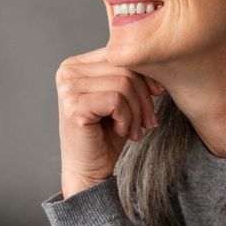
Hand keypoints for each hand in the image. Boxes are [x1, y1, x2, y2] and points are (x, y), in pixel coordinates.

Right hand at [54, 47, 165, 197]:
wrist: (90, 170)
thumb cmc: (107, 135)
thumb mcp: (122, 98)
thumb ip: (129, 74)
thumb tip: (155, 58)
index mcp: (77, 64)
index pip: (121, 55)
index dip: (145, 75)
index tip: (157, 95)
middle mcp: (68, 71)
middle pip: (124, 68)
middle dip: (143, 97)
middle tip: (147, 122)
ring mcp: (68, 87)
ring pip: (123, 84)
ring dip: (137, 111)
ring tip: (134, 129)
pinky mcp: (73, 105)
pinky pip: (116, 100)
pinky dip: (127, 118)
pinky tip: (121, 131)